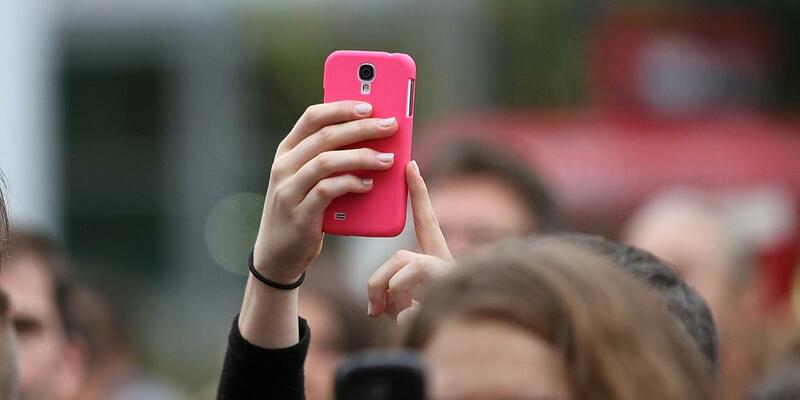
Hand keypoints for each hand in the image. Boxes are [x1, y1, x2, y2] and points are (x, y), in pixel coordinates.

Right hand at [240, 101, 397, 348]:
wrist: (278, 255)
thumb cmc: (302, 209)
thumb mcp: (307, 179)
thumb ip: (328, 158)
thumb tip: (372, 137)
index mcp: (287, 151)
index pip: (313, 117)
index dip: (342, 107)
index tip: (370, 104)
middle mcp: (283, 166)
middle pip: (325, 136)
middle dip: (362, 128)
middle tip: (391, 126)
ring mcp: (288, 190)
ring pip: (327, 161)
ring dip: (361, 157)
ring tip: (388, 158)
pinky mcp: (299, 214)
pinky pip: (328, 191)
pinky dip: (351, 184)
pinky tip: (369, 185)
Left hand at [367, 161, 454, 323]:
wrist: (479, 349)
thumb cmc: (440, 331)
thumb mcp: (413, 313)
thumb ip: (396, 301)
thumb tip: (376, 308)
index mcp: (441, 264)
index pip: (428, 222)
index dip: (419, 194)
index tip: (411, 164)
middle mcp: (449, 264)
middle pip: (400, 255)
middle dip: (378, 281)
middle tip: (372, 312)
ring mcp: (451, 272)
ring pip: (403, 266)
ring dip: (391, 297)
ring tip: (399, 322)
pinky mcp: (450, 281)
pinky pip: (408, 292)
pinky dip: (402, 314)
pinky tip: (415, 326)